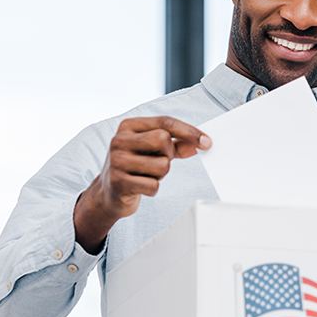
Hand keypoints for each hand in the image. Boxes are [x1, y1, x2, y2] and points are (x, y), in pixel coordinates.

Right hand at [74, 116, 210, 252]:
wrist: (109, 193)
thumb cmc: (136, 167)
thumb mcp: (154, 151)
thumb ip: (177, 145)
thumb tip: (201, 144)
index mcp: (128, 126)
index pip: (165, 122)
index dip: (189, 132)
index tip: (208, 143)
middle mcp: (119, 140)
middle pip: (163, 140)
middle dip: (169, 155)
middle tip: (158, 162)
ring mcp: (117, 161)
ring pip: (162, 165)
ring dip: (161, 175)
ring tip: (147, 175)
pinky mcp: (119, 183)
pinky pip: (153, 186)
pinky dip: (153, 188)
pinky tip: (141, 187)